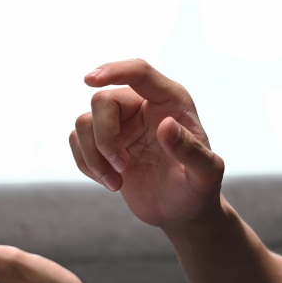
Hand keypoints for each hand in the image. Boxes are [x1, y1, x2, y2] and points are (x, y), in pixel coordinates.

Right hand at [70, 59, 224, 227]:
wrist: (181, 211)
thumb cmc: (198, 189)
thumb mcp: (205, 174)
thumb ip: (191, 150)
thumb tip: (166, 125)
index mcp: (170, 101)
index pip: (139, 72)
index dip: (114, 71)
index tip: (90, 80)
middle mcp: (142, 105)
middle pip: (102, 100)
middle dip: (105, 139)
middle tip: (123, 168)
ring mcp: (120, 123)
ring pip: (84, 122)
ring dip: (94, 157)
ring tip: (115, 182)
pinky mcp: (103, 142)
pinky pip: (77, 140)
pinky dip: (86, 164)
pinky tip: (110, 182)